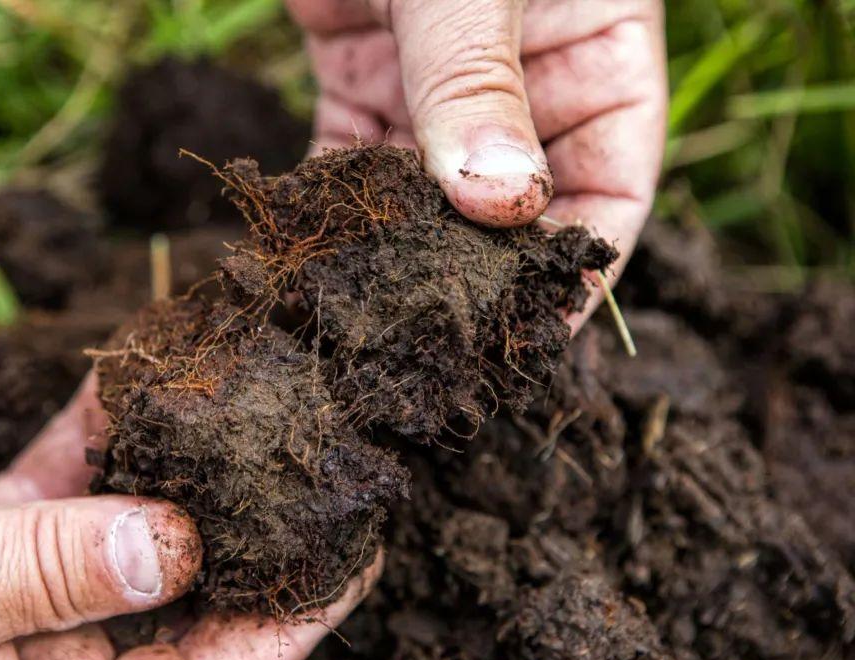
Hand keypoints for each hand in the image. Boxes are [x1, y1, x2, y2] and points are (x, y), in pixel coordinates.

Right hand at [0, 376, 378, 659]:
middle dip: (249, 520)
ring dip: (178, 463)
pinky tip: (138, 375)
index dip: (297, 612)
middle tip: (321, 446)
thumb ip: (53, 571)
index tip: (361, 539)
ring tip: (248, 394)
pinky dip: (95, 438)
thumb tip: (179, 544)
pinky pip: (61, 493)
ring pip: (130, 535)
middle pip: (186, 597)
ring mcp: (20, 608)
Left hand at [287, 0, 667, 326]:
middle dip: (479, 268)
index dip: (579, 264)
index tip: (536, 328)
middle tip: (441, 335)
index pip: (612, 186)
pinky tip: (317, 245)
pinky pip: (355, 156)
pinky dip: (337, 200)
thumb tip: (499, 206)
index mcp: (599, 53)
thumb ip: (478, 78)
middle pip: (514, 202)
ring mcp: (438, 80)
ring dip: (399, 246)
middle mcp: (525, 78)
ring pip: (429, 191)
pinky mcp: (362, 69)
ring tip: (373, 309)